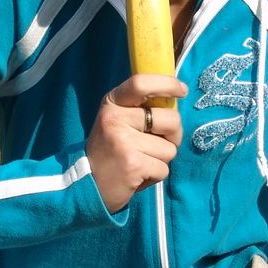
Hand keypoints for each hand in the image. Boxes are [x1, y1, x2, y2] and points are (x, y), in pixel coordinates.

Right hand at [87, 74, 187, 211]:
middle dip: (174, 135)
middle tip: (157, 144)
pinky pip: (164, 169)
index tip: (182, 90)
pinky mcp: (133, 164)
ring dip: (160, 159)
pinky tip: (137, 175)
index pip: (140, 83)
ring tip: (140, 161)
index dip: (167, 84)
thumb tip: (175, 100)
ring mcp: (124, 141)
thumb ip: (139, 109)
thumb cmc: (109, 151)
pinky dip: (155, 175)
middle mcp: (115, 119)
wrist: (86, 184)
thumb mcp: (116, 121)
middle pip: (170, 120)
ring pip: (170, 149)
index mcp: (112, 104)